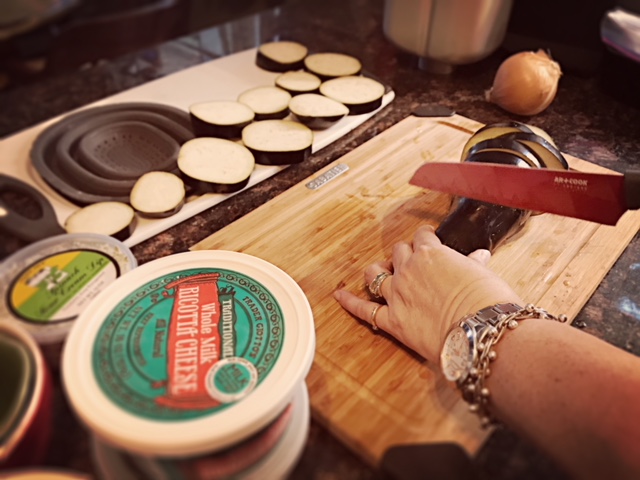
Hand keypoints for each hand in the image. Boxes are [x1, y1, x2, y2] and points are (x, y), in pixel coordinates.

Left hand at [333, 225, 522, 363]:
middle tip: (410, 262)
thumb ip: (474, 264)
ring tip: (381, 273)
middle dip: (403, 255)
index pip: (422, 238)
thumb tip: (480, 256)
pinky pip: (365, 309)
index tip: (426, 240)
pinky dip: (350, 303)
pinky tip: (339, 296)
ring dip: (377, 272)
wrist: (480, 332)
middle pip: (397, 252)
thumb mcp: (483, 276)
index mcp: (431, 254)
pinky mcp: (392, 320)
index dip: (424, 239)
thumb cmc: (487, 303)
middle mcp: (409, 270)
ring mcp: (397, 294)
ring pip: (375, 274)